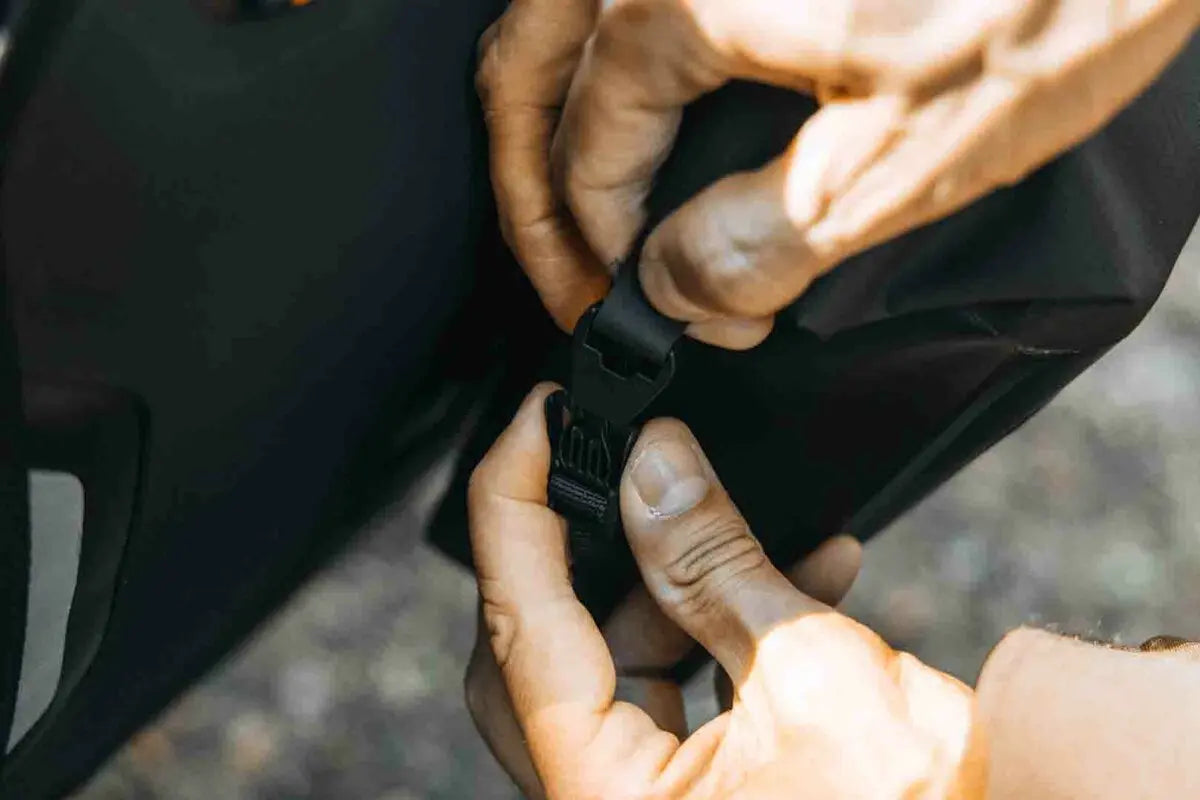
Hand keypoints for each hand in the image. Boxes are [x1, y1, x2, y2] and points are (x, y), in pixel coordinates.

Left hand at [465, 501, 862, 797]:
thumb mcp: (810, 670)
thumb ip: (714, 564)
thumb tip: (651, 467)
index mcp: (604, 795)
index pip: (517, 625)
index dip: (513, 508)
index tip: (537, 423)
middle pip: (543, 649)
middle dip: (586, 549)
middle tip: (612, 464)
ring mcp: (656, 796)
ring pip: (621, 661)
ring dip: (685, 585)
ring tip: (759, 528)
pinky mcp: (706, 785)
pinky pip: (688, 683)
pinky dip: (730, 624)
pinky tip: (809, 572)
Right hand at [481, 0, 1199, 348]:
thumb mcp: (903, 154)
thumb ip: (762, 236)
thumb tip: (671, 290)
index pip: (584, 153)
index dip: (602, 256)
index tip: (643, 315)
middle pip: (529, 74)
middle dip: (535, 191)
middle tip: (569, 276)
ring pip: (564, 24)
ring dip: (559, 123)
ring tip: (588, 212)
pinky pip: (630, 0)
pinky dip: (616, 71)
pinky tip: (646, 124)